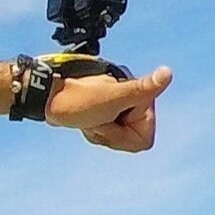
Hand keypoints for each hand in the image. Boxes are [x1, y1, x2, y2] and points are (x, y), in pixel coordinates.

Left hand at [47, 64, 173, 152]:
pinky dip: (95, 133)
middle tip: (96, 119)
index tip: (109, 118)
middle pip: (131, 141)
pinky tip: (86, 122)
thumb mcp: (112, 98)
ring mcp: (121, 108)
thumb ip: (141, 90)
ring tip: (89, 119)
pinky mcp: (108, 114)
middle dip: (110, 136)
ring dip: (100, 134)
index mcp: (141, 97)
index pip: (144, 140)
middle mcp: (134, 101)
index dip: (122, 137)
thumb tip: (167, 72)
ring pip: (119, 140)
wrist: (47, 99)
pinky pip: (107, 137)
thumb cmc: (76, 99)